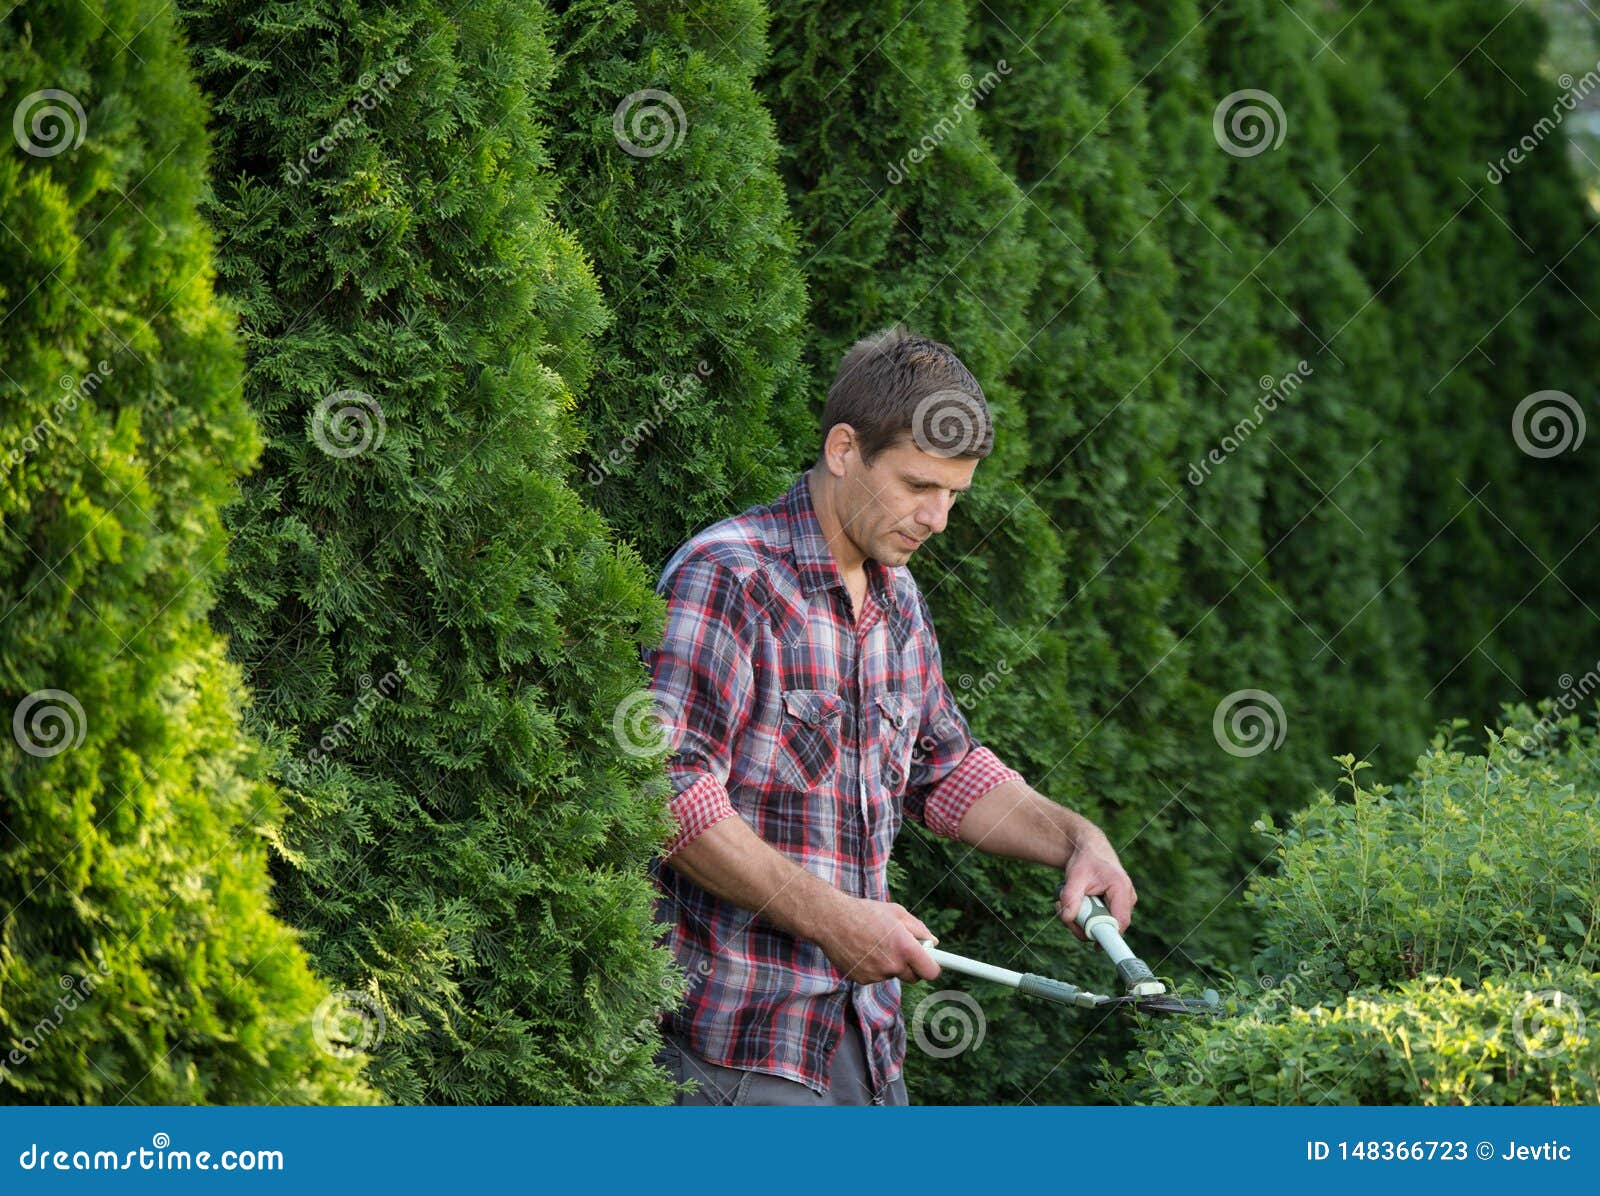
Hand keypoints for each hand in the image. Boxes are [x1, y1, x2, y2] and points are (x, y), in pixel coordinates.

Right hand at [816, 895, 941, 983]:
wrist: (831, 920)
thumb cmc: (865, 912)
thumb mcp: (897, 912)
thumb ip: (919, 929)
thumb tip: (933, 942)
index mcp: (905, 948)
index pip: (931, 972)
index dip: (932, 967)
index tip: (931, 962)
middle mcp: (893, 965)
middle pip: (913, 977)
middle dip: (912, 965)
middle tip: (901, 948)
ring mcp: (877, 975)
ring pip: (892, 974)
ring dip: (889, 963)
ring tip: (874, 942)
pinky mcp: (862, 980)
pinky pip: (876, 976)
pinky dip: (873, 966)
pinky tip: (862, 949)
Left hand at [1054, 828, 1135, 945]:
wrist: (1090, 849)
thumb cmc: (1085, 860)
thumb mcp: (1075, 876)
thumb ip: (1070, 897)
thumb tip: (1067, 918)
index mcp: (1121, 889)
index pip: (1120, 922)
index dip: (1109, 937)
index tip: (1096, 946)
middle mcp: (1127, 899)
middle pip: (1107, 926)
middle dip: (1082, 924)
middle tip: (1061, 910)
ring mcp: (1122, 904)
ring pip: (1101, 925)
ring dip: (1081, 920)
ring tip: (1065, 901)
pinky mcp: (1115, 907)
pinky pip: (1100, 921)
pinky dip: (1085, 916)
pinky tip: (1074, 904)